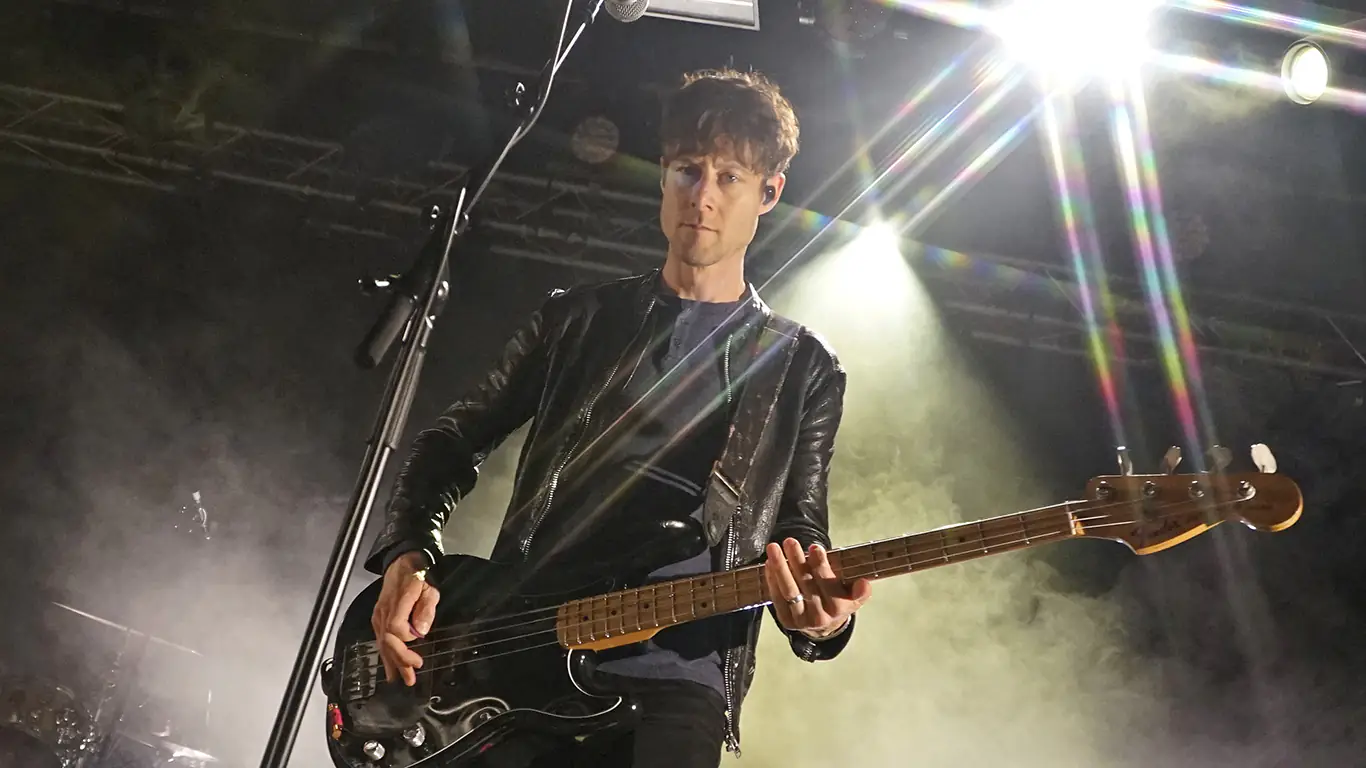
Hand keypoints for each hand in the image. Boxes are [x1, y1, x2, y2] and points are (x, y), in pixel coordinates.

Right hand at [371, 552, 440, 685]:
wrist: (403, 561)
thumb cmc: (419, 574)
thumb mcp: (430, 589)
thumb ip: (426, 610)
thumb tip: (420, 631)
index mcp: (398, 602)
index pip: (395, 628)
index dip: (406, 640)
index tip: (419, 643)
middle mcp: (384, 610)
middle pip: (387, 640)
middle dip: (399, 660)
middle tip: (411, 677)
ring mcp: (379, 614)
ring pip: (382, 643)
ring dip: (392, 662)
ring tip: (400, 679)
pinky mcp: (378, 616)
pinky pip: (380, 639)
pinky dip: (385, 655)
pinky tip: (389, 668)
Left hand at [764, 538, 871, 637]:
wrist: (825, 628)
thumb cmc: (839, 602)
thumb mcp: (854, 597)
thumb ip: (860, 591)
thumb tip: (864, 583)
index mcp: (839, 608)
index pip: (827, 582)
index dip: (820, 565)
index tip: (814, 548)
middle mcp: (820, 616)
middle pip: (806, 584)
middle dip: (797, 560)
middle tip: (789, 541)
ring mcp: (802, 620)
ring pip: (789, 590)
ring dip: (780, 567)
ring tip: (773, 548)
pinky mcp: (787, 622)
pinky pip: (777, 598)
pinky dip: (772, 580)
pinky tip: (769, 564)